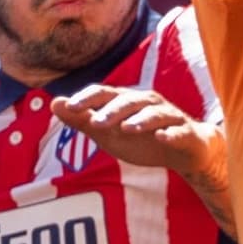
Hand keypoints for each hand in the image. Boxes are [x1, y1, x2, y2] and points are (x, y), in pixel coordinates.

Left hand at [52, 85, 236, 237]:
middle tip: (96, 123)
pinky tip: (162, 137)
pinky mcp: (185, 133)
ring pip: (155, 113)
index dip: (89, 99)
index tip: (70, 107)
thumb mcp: (109, 132)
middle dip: (113, 110)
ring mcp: (168, 117)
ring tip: (127, 128)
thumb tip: (55, 103)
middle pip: (129, 101)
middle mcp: (147, 103)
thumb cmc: (143, 138)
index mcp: (126, 101)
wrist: (187, 150)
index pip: (104, 94)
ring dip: (141, 119)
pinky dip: (170, 133)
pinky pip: (179, 131)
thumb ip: (82, 119)